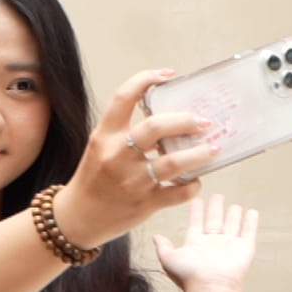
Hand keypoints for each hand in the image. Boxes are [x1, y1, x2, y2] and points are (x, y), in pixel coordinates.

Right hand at [54, 69, 219, 247]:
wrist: (78, 217)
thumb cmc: (93, 178)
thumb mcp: (100, 147)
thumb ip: (124, 131)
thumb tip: (165, 117)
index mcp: (105, 136)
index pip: (124, 97)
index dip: (147, 80)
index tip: (167, 75)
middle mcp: (117, 156)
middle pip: (155, 127)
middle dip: (186, 120)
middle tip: (203, 121)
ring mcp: (132, 181)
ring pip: (173, 162)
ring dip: (199, 153)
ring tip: (213, 148)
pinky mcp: (145, 204)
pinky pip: (178, 192)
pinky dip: (192, 186)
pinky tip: (195, 180)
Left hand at [154, 194, 258, 291]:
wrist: (211, 286)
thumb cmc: (189, 276)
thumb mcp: (169, 258)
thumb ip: (163, 246)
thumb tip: (155, 237)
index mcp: (196, 244)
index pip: (196, 222)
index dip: (196, 211)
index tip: (196, 199)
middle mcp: (213, 244)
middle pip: (215, 221)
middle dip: (216, 208)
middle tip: (218, 196)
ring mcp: (229, 245)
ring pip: (232, 225)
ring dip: (233, 214)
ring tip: (234, 204)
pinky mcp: (244, 248)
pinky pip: (248, 231)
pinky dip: (251, 222)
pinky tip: (252, 212)